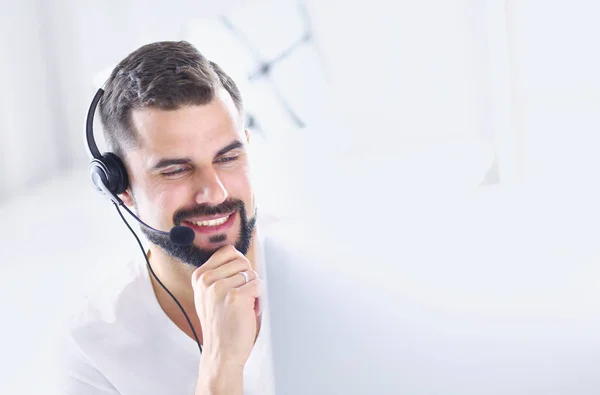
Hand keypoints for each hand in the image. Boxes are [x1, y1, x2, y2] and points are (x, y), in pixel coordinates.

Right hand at [191, 245, 262, 367]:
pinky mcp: (236, 297)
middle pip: (242, 261)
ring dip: (253, 291)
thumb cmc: (221, 324)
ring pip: (252, 274)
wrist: (221, 353)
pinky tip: (249, 312)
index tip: (237, 280)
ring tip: (243, 307)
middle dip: (247, 279)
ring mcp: (220, 288)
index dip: (239, 264)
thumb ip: (219, 275)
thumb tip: (241, 258)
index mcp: (200, 276)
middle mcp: (207, 280)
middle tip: (240, 298)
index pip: (228, 251)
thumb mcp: (209, 295)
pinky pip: (259, 285)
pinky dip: (259, 299)